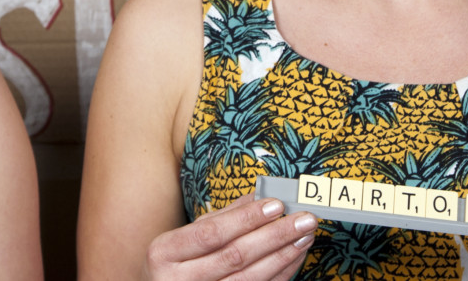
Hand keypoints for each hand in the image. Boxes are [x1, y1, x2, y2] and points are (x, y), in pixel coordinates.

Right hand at [145, 196, 315, 280]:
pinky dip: (279, 273)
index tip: (276, 204)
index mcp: (164, 253)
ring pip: (249, 278)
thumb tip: (257, 196)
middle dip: (274, 236)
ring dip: (282, 256)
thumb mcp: (184, 238)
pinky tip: (293, 256)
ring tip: (304, 235)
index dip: (245, 219)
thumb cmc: (174, 263)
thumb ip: (220, 217)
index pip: (211, 233)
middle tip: (303, 219)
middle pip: (234, 256)